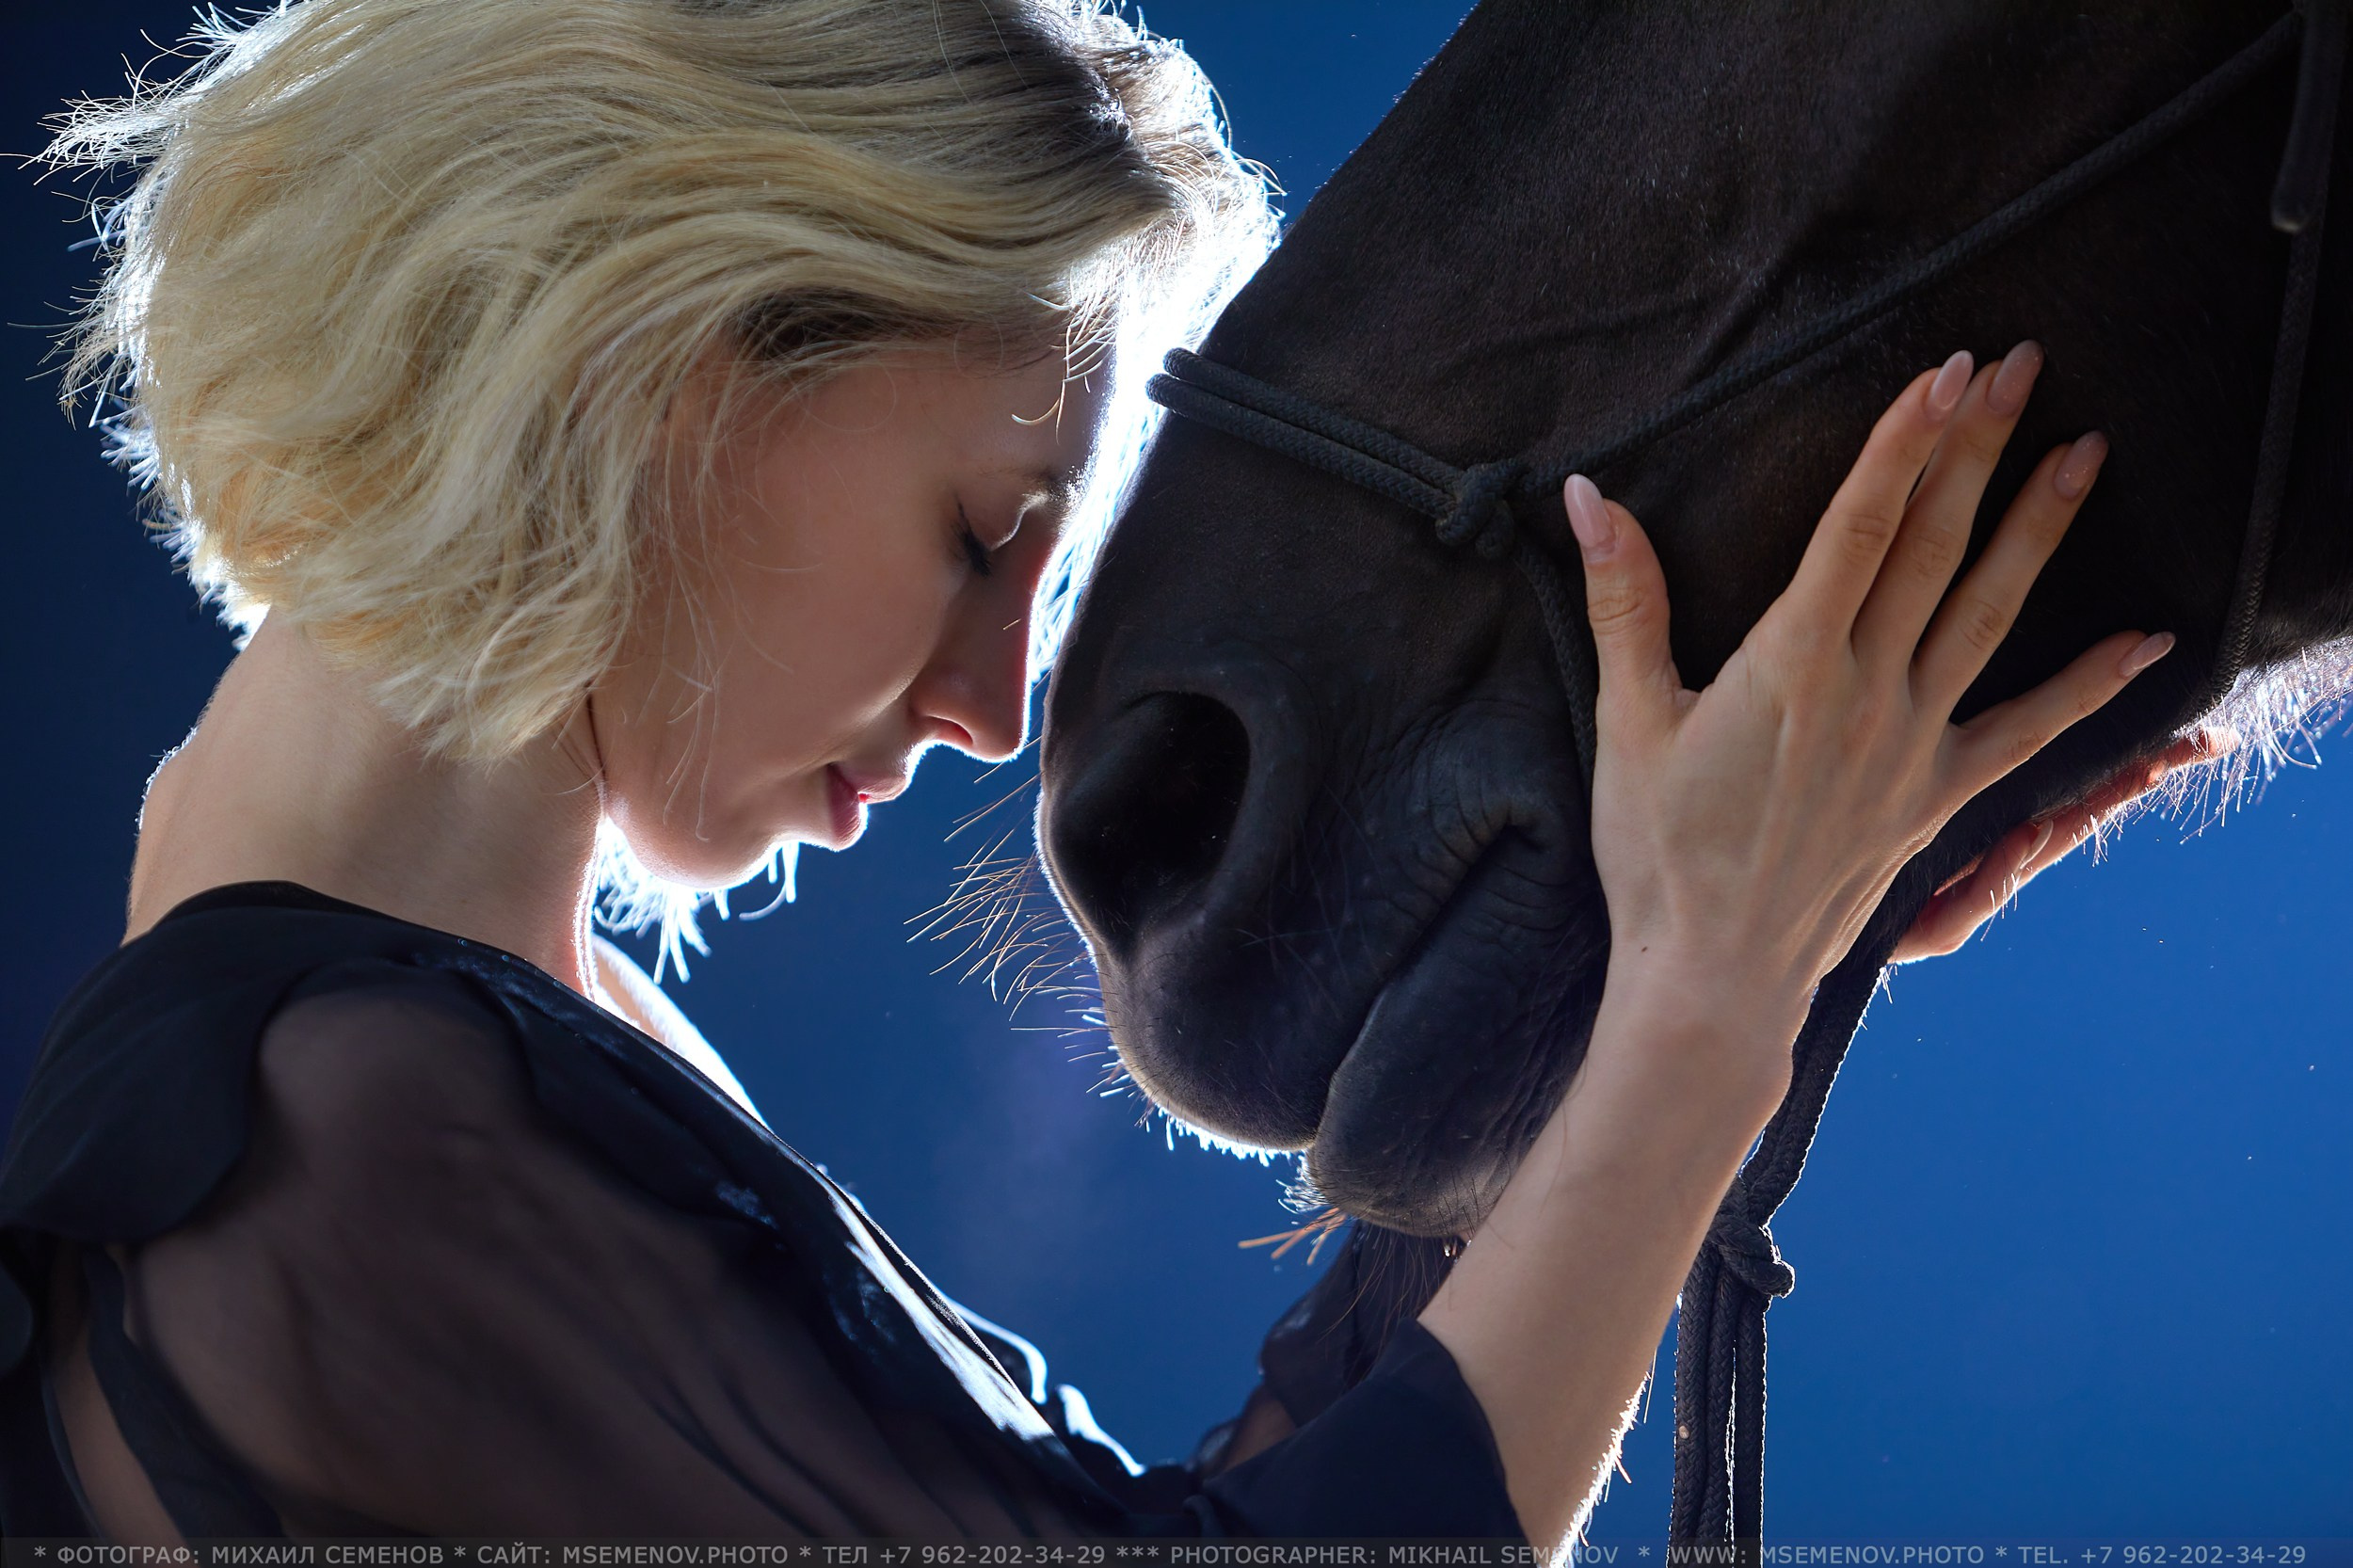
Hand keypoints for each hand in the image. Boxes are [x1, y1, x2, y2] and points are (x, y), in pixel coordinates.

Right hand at [1566, 342, 2170, 1095]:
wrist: (1713, 975)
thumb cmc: (1657, 851)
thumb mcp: (1625, 720)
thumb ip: (1622, 600)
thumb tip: (1589, 496)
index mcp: (1791, 664)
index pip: (1860, 525)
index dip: (1904, 441)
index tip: (1945, 370)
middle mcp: (1868, 691)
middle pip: (1935, 546)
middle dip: (1979, 447)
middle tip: (2021, 364)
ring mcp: (1914, 742)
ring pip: (1991, 613)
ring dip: (2041, 527)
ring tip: (2085, 450)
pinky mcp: (1938, 794)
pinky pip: (2030, 729)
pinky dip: (2090, 684)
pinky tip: (2144, 641)